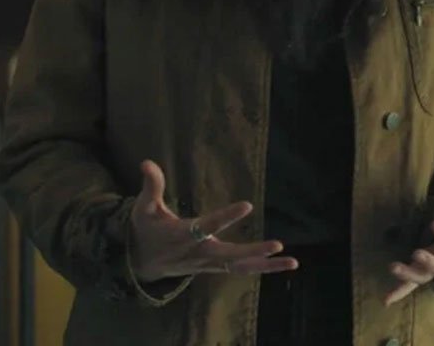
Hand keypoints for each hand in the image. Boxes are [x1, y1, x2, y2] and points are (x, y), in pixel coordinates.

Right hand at [129, 160, 298, 281]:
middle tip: (278, 245)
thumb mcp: (144, 208)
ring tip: (292, 262)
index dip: (226, 216)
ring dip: (267, 266)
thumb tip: (147, 162)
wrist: (141, 264)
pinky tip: (282, 264)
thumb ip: (151, 185)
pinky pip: (240, 270)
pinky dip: (262, 268)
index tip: (247, 205)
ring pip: (240, 268)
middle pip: (230, 257)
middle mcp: (200, 253)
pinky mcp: (214, 267)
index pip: (208, 226)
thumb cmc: (145, 230)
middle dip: (255, 252)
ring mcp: (209, 264)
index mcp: (184, 235)